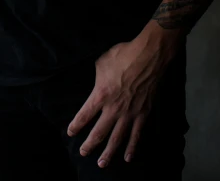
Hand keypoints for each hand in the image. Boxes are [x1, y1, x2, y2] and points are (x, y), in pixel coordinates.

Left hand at [66, 37, 166, 168]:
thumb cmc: (124, 55)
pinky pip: (136, 135)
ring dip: (108, 152)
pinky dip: (132, 147)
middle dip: (90, 144)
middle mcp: (113, 108)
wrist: (149, 56)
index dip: (76, 125)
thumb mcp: (102, 62)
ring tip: (101, 164)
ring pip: (117, 138)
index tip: (71, 132)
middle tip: (83, 153)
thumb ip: (97, 76)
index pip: (84, 115)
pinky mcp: (143, 114)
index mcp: (101, 95)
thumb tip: (98, 81)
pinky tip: (127, 157)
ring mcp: (129, 113)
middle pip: (99, 132)